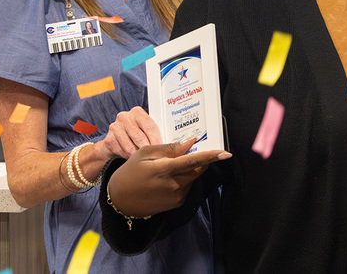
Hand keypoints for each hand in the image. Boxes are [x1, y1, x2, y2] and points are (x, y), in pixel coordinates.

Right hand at [104, 106, 162, 158]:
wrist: (114, 142)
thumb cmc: (135, 136)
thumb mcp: (144, 130)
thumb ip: (154, 133)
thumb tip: (173, 144)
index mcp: (137, 112)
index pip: (150, 126)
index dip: (157, 140)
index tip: (164, 151)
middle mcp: (124, 117)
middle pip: (140, 137)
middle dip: (149, 150)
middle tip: (157, 160)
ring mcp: (115, 127)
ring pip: (131, 147)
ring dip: (139, 156)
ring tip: (146, 162)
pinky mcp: (108, 139)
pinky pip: (122, 152)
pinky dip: (129, 158)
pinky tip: (134, 160)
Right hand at [107, 137, 230, 216]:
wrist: (120, 201)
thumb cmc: (130, 172)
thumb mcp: (145, 153)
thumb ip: (169, 149)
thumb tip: (191, 142)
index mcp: (164, 170)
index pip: (193, 161)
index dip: (210, 156)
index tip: (226, 153)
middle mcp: (174, 185)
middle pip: (197, 169)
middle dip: (199, 159)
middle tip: (191, 150)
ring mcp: (176, 196)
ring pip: (193, 177)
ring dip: (189, 169)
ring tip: (169, 165)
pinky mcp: (177, 203)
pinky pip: (187, 186)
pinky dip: (184, 178)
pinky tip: (168, 177)